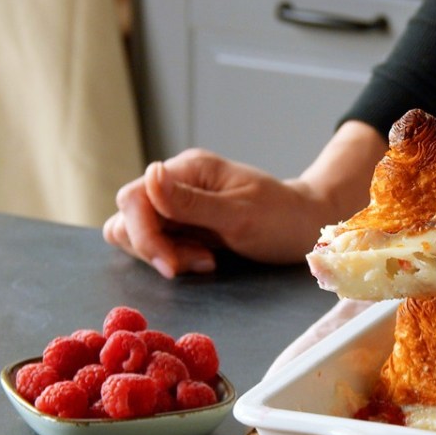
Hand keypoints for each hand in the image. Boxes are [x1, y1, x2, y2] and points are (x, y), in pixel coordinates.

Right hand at [103, 121, 386, 276]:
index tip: (171, 265)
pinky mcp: (184, 226)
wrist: (306, 228)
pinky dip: (173, 257)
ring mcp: (178, 205)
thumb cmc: (281, 218)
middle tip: (197, 263)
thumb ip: (192, 201)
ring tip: (205, 261)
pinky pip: (158, 244)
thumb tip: (149, 175)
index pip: (134, 197)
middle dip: (154, 247)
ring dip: (163, 254)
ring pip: (137, 232)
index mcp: (188, 169)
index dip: (143, 234)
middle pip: (128, 216)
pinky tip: (205, 261)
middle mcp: (176, 184)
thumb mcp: (240, 214)